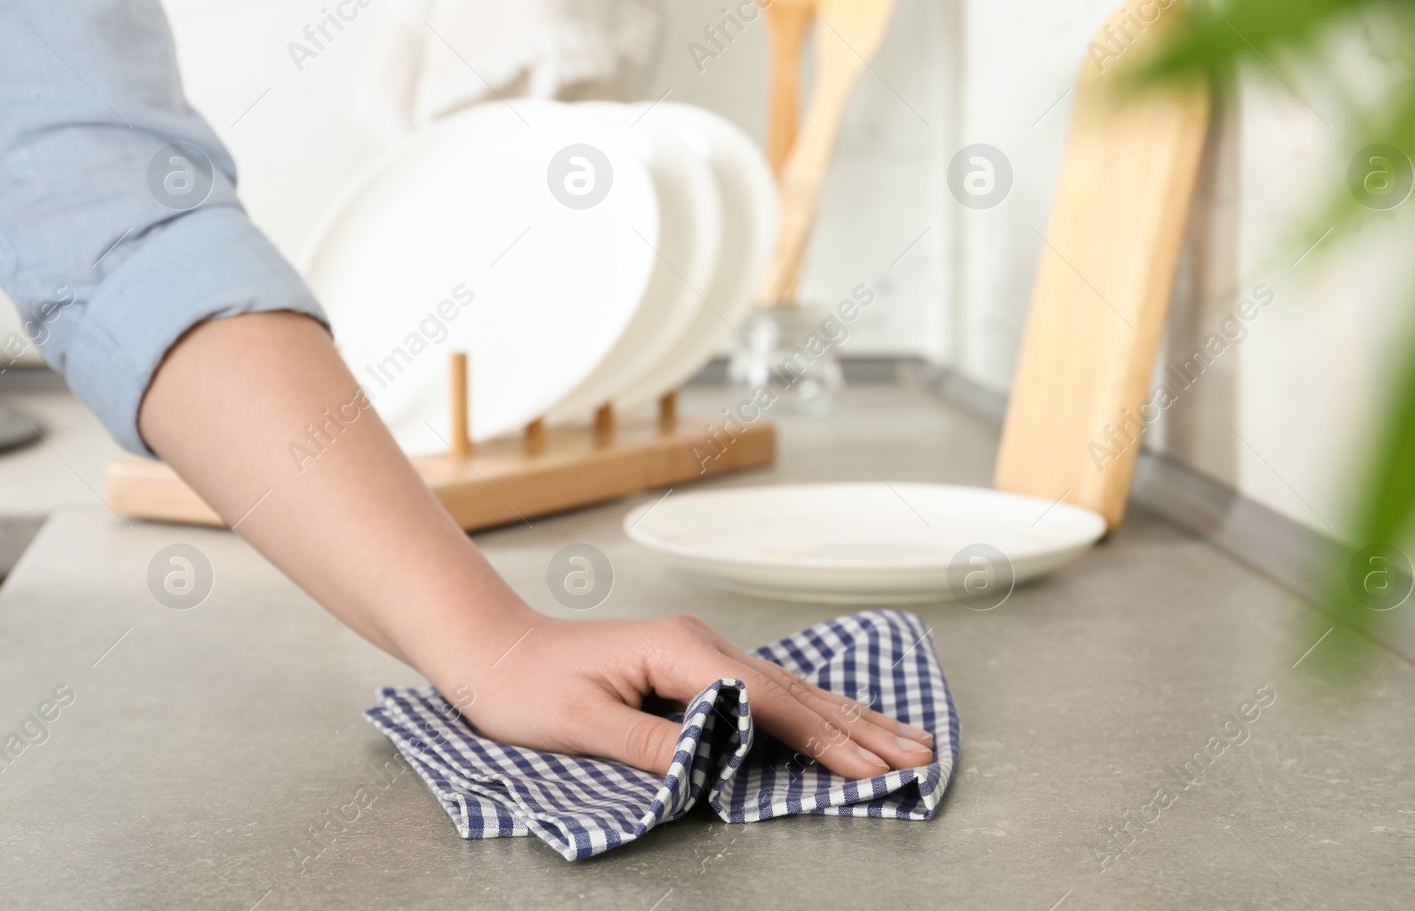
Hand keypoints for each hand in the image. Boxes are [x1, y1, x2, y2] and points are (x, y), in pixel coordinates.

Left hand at [455, 613, 934, 777]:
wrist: (494, 648)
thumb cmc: (528, 687)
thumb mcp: (582, 724)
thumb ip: (654, 744)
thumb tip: (718, 763)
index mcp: (682, 651)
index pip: (769, 702)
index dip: (824, 739)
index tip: (870, 769)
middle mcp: (703, 644)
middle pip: (798, 691)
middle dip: (861, 727)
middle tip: (920, 755)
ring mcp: (703, 651)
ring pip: (792, 688)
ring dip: (850, 717)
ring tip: (904, 738)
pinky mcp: (695, 665)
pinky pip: (770, 692)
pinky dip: (815, 711)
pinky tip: (841, 720)